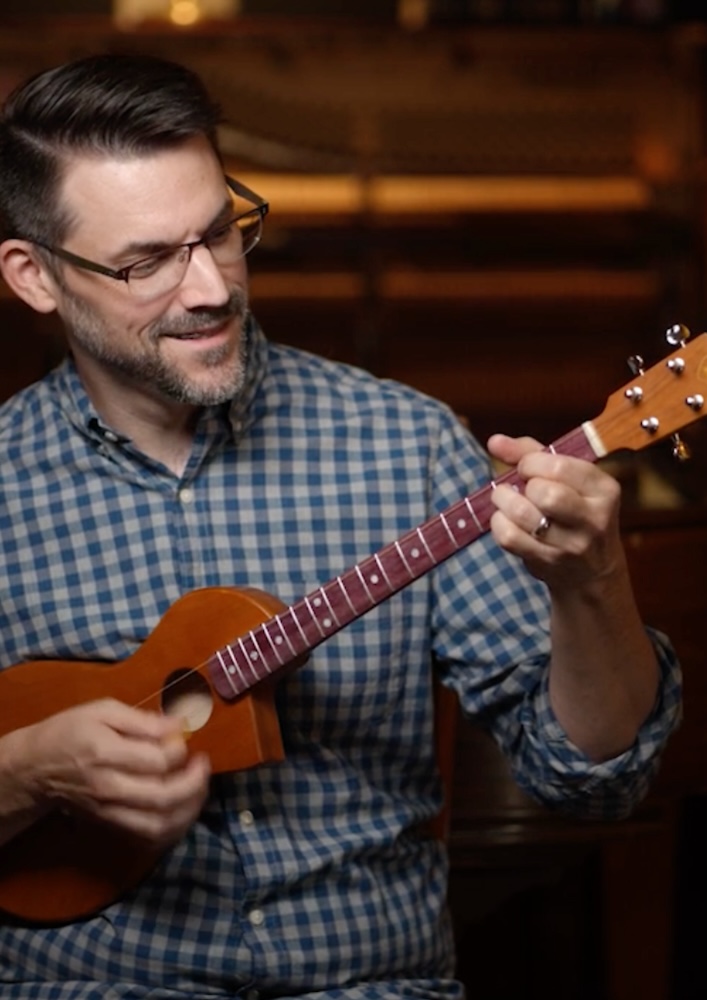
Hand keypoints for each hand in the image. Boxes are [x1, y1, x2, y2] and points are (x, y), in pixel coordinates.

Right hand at [13, 698, 209, 845]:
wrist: (36, 769)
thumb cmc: (71, 731)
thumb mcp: (102, 711)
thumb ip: (142, 719)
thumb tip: (179, 724)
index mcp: (106, 754)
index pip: (157, 761)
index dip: (180, 749)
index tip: (184, 736)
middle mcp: (109, 788)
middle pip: (163, 797)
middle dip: (195, 782)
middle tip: (203, 762)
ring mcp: (110, 811)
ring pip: (158, 824)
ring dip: (189, 808)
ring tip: (200, 786)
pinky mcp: (111, 824)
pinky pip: (148, 835)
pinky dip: (173, 826)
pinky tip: (184, 807)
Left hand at [487, 433, 625, 591]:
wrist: (593, 571)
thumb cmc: (575, 512)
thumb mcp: (569, 478)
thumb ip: (532, 453)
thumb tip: (495, 441)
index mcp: (604, 489)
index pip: (559, 466)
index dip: (530, 462)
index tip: (526, 468)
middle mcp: (594, 518)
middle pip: (544, 492)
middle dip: (522, 484)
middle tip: (519, 487)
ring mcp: (572, 544)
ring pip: (523, 514)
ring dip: (504, 502)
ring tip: (505, 500)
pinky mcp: (549, 562)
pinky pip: (510, 537)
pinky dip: (499, 524)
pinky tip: (505, 520)